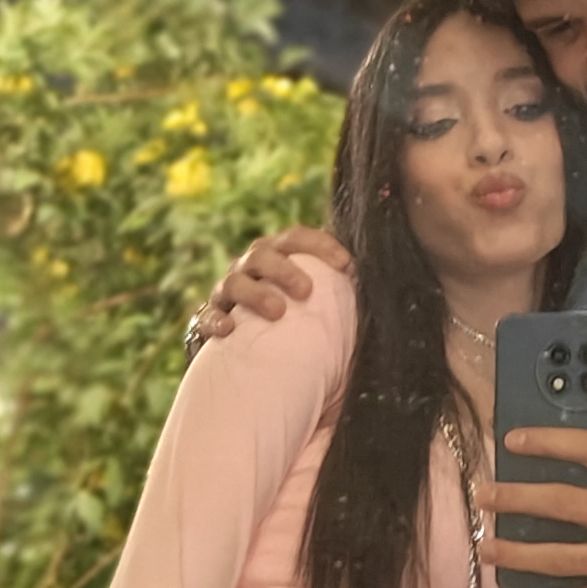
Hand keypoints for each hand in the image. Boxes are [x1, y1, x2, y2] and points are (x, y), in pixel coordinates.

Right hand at [190, 226, 347, 344]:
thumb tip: (378, 299)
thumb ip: (339, 300)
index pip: (296, 237)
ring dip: (256, 293)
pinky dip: (217, 320)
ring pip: (236, 282)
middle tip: (306, 291)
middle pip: (262, 254)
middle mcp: (251, 267)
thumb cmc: (295, 324)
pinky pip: (208, 316)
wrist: (246, 350)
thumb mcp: (316, 307)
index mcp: (278, 256)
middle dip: (285, 269)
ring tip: (277, 311)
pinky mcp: (210, 318)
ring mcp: (228, 291)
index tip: (346, 265)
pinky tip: (230, 330)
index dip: (320, 245)